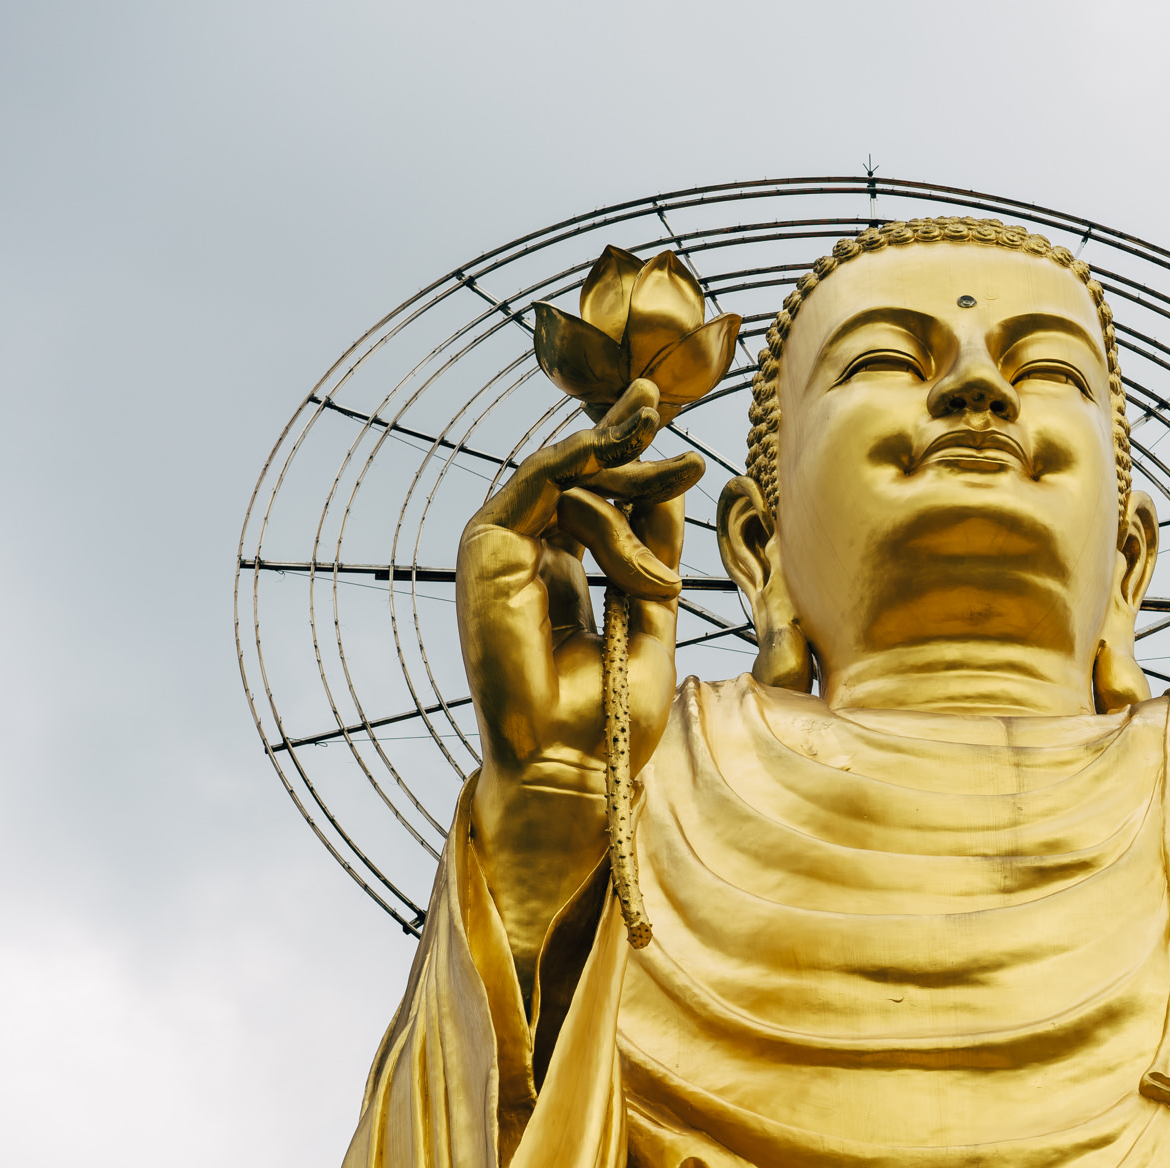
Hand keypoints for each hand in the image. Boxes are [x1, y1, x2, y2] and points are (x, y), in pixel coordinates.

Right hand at [457, 377, 705, 786]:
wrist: (578, 763)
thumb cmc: (611, 710)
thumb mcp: (651, 608)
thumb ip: (652, 547)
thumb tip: (667, 486)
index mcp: (552, 576)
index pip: (587, 499)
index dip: (625, 464)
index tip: (677, 444)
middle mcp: (520, 559)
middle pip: (574, 477)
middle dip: (620, 437)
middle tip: (656, 402)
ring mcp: (499, 554)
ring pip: (567, 474)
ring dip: (629, 472)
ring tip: (682, 473)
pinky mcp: (487, 550)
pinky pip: (544, 483)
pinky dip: (593, 471)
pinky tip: (636, 466)